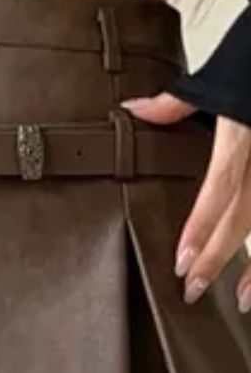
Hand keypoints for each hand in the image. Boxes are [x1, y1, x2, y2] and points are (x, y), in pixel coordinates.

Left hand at [121, 92, 250, 311]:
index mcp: (244, 132)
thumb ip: (178, 102)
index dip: (203, 227)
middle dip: (220, 257)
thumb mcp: (220, 73)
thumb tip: (133, 110)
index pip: (221, 188)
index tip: (183, 262)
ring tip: (243, 300)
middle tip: (193, 290)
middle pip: (246, 216)